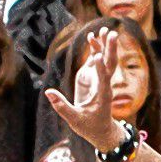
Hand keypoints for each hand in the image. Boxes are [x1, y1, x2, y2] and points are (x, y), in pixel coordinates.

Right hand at [45, 30, 121, 151]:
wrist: (102, 131)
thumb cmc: (90, 127)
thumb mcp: (75, 120)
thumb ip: (62, 107)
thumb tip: (48, 93)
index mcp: (102, 97)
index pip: (103, 80)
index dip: (100, 69)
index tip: (97, 57)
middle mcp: (105, 86)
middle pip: (110, 65)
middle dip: (110, 50)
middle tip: (112, 34)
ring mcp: (102, 81)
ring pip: (107, 61)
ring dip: (106, 45)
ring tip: (105, 30)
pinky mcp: (97, 79)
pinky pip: (99, 62)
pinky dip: (97, 50)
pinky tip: (92, 38)